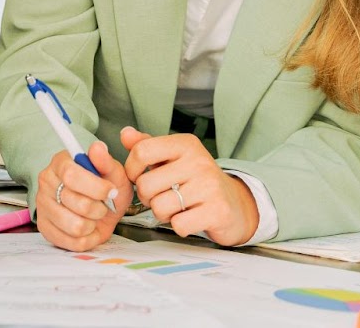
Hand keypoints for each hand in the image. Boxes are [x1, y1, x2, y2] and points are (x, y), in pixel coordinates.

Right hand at [34, 141, 128, 251]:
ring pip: (74, 226)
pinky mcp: (45, 228)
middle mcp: (47, 183)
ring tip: (94, 217)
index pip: (71, 175)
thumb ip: (105, 161)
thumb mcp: (113, 171)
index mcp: (60, 163)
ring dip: (93, 224)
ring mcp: (43, 206)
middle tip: (103, 205)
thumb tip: (98, 147)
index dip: (95, 187)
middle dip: (99, 208)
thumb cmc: (105, 186)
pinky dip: (87, 239)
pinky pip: (71, 242)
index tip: (111, 191)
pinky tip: (89, 228)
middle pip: (76, 203)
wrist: (101, 206)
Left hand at [120, 126, 257, 246]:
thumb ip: (147, 146)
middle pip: (146, 184)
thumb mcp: (173, 158)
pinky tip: (190, 217)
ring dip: (163, 214)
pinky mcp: (217, 211)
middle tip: (163, 196)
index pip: (141, 151)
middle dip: (148, 197)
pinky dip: (179, 226)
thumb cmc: (196, 180)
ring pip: (159, 207)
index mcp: (185, 144)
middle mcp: (199, 161)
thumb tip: (125, 134)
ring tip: (177, 207)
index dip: (132, 170)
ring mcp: (209, 186)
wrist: (234, 204)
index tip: (139, 177)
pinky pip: (178, 225)